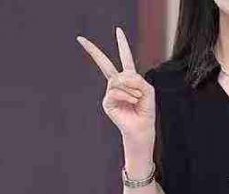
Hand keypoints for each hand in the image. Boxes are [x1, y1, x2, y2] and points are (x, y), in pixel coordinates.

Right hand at [76, 27, 154, 146]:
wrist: (142, 128)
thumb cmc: (146, 110)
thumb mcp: (147, 91)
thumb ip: (137, 79)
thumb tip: (120, 77)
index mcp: (129, 79)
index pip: (125, 58)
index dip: (122, 44)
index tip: (118, 31)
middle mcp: (117, 84)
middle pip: (104, 64)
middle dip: (93, 51)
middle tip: (81, 39)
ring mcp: (111, 93)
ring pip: (117, 80)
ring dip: (130, 87)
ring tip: (137, 98)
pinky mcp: (107, 102)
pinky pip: (115, 91)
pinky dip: (126, 94)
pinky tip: (133, 100)